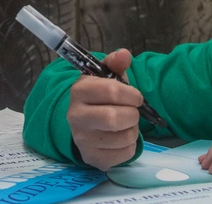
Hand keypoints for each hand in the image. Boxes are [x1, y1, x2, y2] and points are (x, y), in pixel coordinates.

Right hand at [67, 49, 142, 170]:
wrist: (84, 122)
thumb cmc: (99, 96)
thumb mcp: (105, 76)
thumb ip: (115, 63)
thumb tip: (124, 54)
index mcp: (79, 91)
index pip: (110, 90)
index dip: (130, 94)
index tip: (136, 97)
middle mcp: (75, 116)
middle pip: (115, 118)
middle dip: (133, 114)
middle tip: (132, 112)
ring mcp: (82, 140)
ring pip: (122, 137)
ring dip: (133, 130)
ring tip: (126, 124)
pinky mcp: (92, 158)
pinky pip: (124, 154)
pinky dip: (130, 146)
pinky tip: (121, 138)